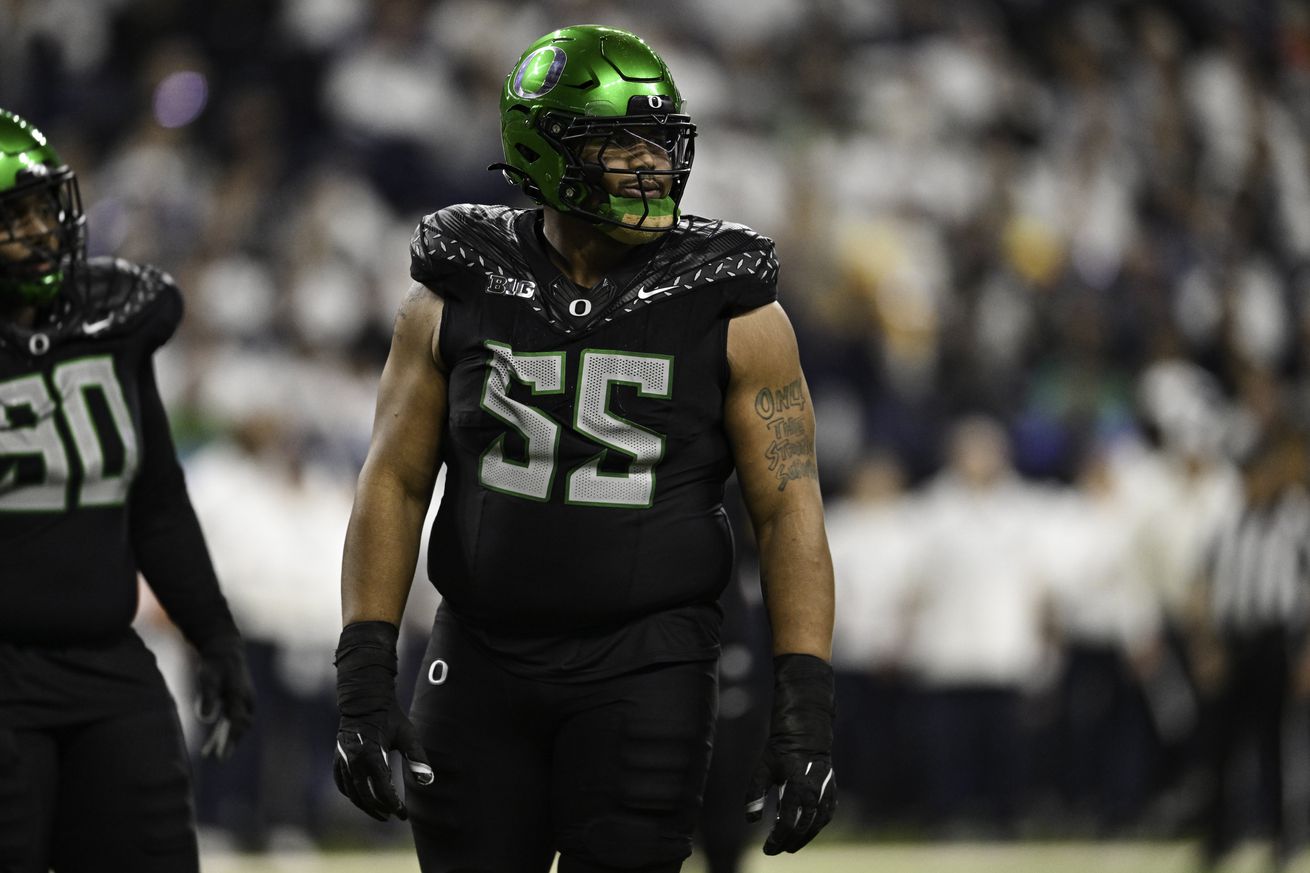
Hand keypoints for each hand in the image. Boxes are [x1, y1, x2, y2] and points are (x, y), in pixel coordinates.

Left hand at [195, 635, 254, 759]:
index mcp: (240, 695)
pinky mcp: (237, 702)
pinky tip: (210, 744)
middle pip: (240, 726)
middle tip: (219, 758)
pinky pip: (233, 721)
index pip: (236, 722)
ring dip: (225, 739)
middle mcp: (246, 700)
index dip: (229, 740)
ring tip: (207, 754)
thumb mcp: (208, 677)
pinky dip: (223, 733)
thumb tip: (205, 718)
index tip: (222, 756)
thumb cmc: (215, 663)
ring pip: (237, 725)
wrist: (225, 649)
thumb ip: (207, 696)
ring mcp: (244, 701)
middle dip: (230, 742)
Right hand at [334, 698, 433, 820]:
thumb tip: (428, 780)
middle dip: (379, 810)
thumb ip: (417, 757)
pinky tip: (360, 797)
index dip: (394, 805)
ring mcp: (343, 760)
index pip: (382, 790)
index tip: (404, 815)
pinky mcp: (338, 757)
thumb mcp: (407, 735)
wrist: (365, 699)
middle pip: (365, 796)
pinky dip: (351, 793)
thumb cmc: (390, 717)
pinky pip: (342, 782)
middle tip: (391, 816)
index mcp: (371, 756)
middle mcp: (354, 761)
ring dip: (365, 805)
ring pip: (351, 792)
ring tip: (379, 811)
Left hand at [745, 653, 836, 854]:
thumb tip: (752, 819)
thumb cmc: (780, 751)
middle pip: (802, 827)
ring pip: (816, 825)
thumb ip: (755, 794)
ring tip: (790, 846)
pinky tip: (806, 833)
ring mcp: (825, 793)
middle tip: (777, 850)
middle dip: (789, 842)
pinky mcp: (832, 793)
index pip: (786, 822)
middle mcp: (813, 792)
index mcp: (795, 785)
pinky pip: (826, 817)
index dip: (776, 839)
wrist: (807, 734)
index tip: (767, 849)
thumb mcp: (762, 769)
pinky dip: (816, 828)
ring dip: (803, 838)